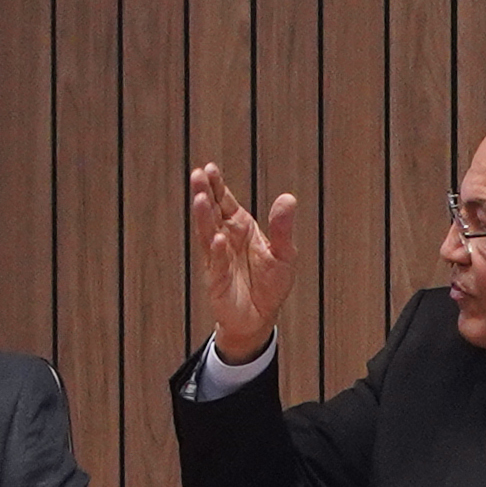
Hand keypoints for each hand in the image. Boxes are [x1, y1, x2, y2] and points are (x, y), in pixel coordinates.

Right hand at [188, 161, 301, 358]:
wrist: (260, 318)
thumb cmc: (270, 285)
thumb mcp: (284, 254)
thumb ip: (282, 228)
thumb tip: (288, 198)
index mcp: (240, 227)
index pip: (225, 201)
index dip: (217, 186)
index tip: (209, 168)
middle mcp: (225, 238)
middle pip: (211, 212)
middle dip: (204, 193)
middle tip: (197, 175)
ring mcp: (218, 258)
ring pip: (208, 233)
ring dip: (204, 217)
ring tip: (200, 199)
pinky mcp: (217, 280)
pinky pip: (217, 263)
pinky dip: (217, 251)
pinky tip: (217, 238)